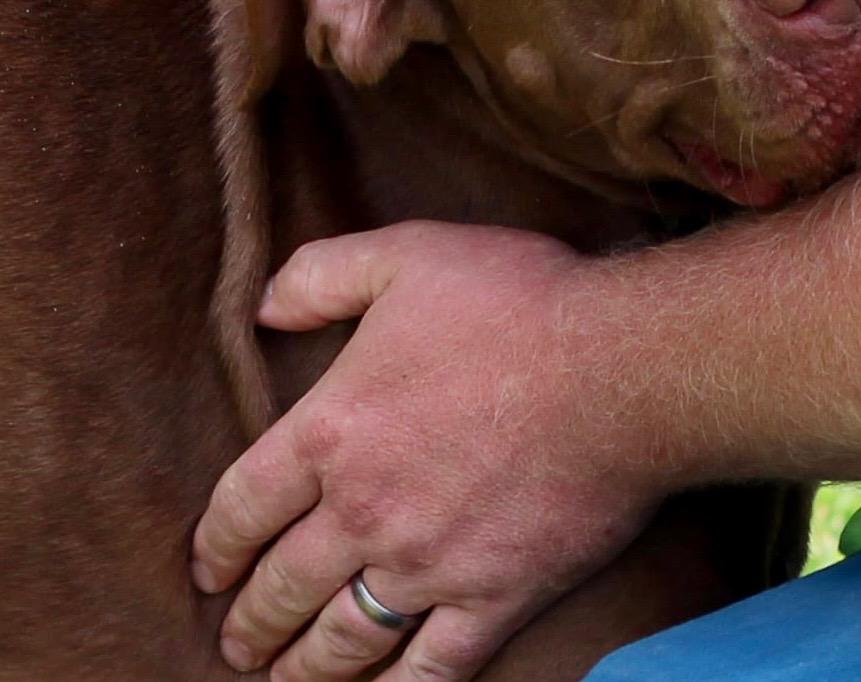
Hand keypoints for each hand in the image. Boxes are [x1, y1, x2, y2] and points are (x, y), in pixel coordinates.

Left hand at [192, 221, 658, 681]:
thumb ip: (323, 275)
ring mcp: (429, 565)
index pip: (244, 506)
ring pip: (343, 640)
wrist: (621, 367)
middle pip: (284, 586)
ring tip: (286, 680)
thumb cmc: (516, 301)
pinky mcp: (494, 598)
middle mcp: (365, 511)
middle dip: (252, 622)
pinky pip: (429, 668)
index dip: (216, 545)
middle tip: (238, 643)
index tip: (207, 570)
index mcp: (332, 430)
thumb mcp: (407, 254)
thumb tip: (265, 310)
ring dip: (304, 667)